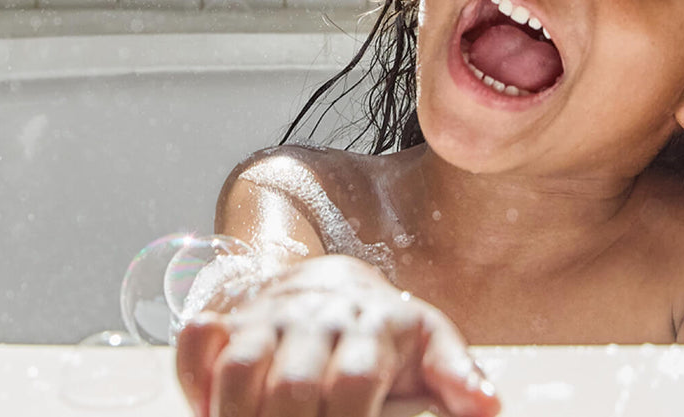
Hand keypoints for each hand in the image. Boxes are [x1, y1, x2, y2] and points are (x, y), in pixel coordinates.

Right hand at [175, 254, 499, 416]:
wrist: (330, 279)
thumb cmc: (383, 330)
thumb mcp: (429, 342)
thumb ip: (457, 375)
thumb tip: (489, 409)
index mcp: (370, 327)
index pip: (353, 384)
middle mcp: (315, 318)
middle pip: (294, 389)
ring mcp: (266, 317)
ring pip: (241, 370)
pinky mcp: (226, 318)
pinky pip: (196, 340)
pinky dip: (193, 379)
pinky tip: (206, 411)